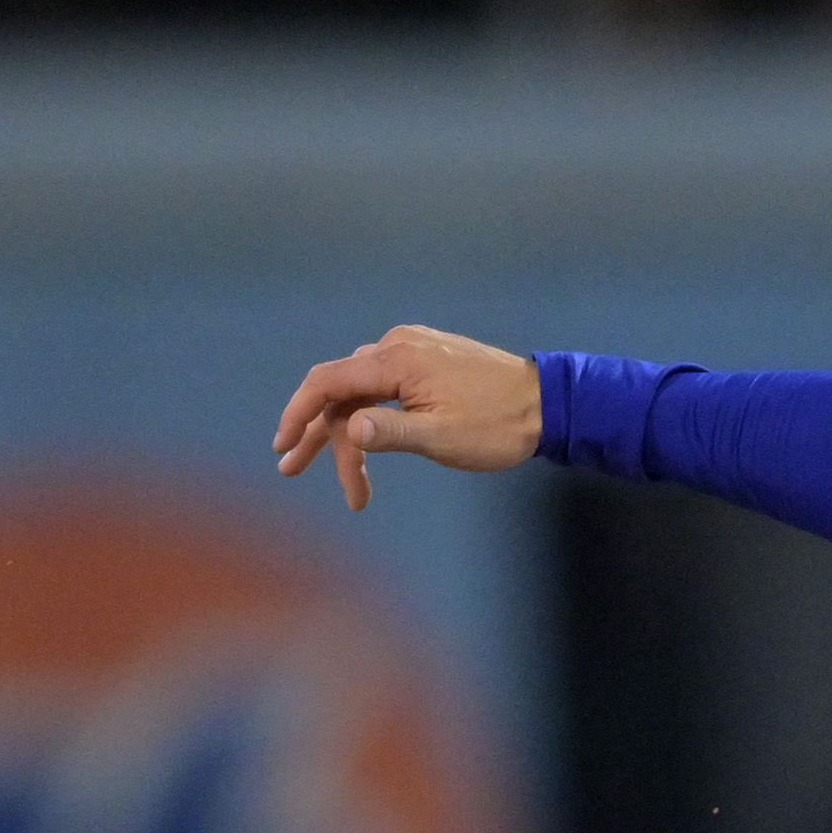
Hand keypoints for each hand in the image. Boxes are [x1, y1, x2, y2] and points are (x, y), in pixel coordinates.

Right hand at [271, 327, 542, 508]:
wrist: (550, 404)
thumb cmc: (500, 425)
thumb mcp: (443, 437)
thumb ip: (391, 432)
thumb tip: (348, 429)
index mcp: (397, 360)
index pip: (327, 382)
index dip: (296, 414)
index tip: (281, 446)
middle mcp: (398, 346)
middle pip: (341, 391)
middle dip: (320, 436)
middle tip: (295, 471)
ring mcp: (413, 350)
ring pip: (362, 393)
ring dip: (349, 435)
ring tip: (351, 487)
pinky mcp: (427, 360)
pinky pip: (383, 387)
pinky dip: (372, 419)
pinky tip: (370, 448)